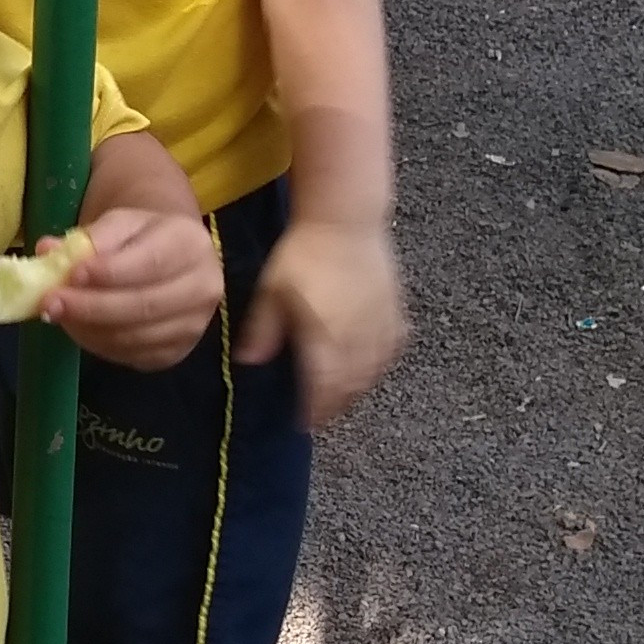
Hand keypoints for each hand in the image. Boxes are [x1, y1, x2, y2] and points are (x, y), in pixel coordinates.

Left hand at [49, 205, 220, 370]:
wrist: (167, 255)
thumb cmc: (140, 236)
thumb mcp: (118, 223)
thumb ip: (88, 238)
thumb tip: (48, 251)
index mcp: (191, 244)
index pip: (150, 263)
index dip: (109, 273)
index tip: (71, 275)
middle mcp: (203, 286)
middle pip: (144, 305)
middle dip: (91, 307)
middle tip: (49, 303)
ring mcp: (194, 324)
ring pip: (136, 336)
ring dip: (89, 329)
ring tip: (57, 314)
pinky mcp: (178, 351)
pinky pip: (134, 355)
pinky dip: (99, 345)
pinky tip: (79, 328)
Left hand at [241, 213, 407, 425]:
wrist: (346, 219)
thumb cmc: (303, 253)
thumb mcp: (272, 290)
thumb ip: (263, 330)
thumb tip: (247, 362)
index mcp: (327, 339)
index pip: (324, 389)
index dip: (316, 410)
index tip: (304, 424)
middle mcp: (359, 340)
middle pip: (352, 386)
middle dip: (336, 405)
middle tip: (321, 415)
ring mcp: (382, 326)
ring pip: (374, 372)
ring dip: (358, 390)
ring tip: (342, 396)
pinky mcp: (396, 311)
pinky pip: (393, 350)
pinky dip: (380, 365)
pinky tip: (371, 367)